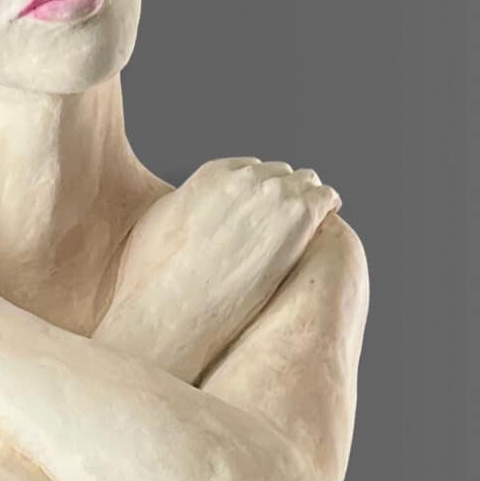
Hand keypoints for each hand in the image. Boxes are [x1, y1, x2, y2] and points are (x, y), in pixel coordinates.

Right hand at [97, 158, 340, 383]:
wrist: (172, 311)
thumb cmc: (153, 281)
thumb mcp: (156, 226)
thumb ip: (181, 207)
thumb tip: (188, 209)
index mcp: (212, 174)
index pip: (251, 169)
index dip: (259, 192)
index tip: (262, 211)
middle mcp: (244, 177)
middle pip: (281, 174)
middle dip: (285, 195)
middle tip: (288, 223)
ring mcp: (274, 195)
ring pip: (307, 183)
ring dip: (308, 201)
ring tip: (309, 226)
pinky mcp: (299, 217)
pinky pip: (326, 199)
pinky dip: (327, 209)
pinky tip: (324, 227)